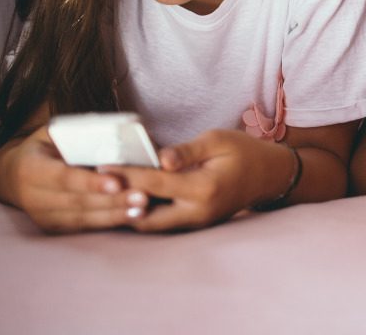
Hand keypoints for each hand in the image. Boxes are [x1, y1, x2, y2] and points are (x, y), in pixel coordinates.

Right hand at [0, 128, 147, 232]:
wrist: (16, 173)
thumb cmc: (48, 146)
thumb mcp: (57, 131)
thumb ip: (83, 131)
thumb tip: (123, 131)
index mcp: (30, 168)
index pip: (63, 177)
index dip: (90, 182)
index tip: (117, 183)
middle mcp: (31, 196)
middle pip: (77, 201)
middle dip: (111, 201)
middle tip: (142, 197)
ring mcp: (42, 215)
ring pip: (82, 218)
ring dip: (114, 215)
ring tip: (142, 209)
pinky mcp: (54, 227)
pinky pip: (84, 226)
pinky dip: (109, 222)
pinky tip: (132, 217)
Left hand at [112, 129, 286, 231]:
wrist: (269, 176)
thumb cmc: (244, 152)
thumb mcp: (218, 140)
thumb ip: (186, 151)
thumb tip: (160, 159)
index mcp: (203, 188)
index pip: (154, 183)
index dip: (126, 175)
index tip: (101, 166)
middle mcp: (197, 212)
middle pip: (145, 215)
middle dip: (119, 203)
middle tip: (97, 187)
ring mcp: (196, 223)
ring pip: (151, 225)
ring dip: (129, 211)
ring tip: (107, 194)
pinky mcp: (194, 225)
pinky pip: (162, 224)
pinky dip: (144, 213)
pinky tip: (129, 199)